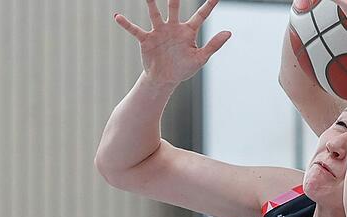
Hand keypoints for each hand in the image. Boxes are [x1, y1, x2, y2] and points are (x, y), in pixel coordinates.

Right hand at [114, 0, 230, 86]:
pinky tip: (117, 16)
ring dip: (150, 3)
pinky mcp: (146, 39)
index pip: (200, 15)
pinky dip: (126, 24)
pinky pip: (135, 30)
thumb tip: (229, 32)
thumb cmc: (184, 68)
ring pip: (155, 13)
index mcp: (188, 32)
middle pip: (174, 8)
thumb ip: (214, 45)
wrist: (165, 79)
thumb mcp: (201, 58)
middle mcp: (173, 28)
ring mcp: (159, 32)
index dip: (208, 5)